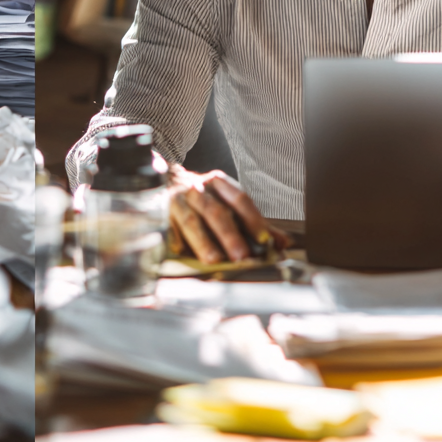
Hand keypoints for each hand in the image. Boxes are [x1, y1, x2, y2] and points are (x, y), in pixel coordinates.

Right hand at [167, 164, 291, 263]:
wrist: (165, 182)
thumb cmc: (202, 199)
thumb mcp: (227, 203)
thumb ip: (254, 223)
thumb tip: (282, 242)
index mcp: (218, 184)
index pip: (239, 199)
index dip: (252, 220)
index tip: (263, 240)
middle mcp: (198, 189)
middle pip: (215, 211)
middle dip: (229, 234)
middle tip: (241, 255)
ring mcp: (177, 200)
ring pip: (191, 220)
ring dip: (203, 241)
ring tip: (214, 260)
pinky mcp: (159, 212)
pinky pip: (167, 226)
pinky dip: (174, 239)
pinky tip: (181, 253)